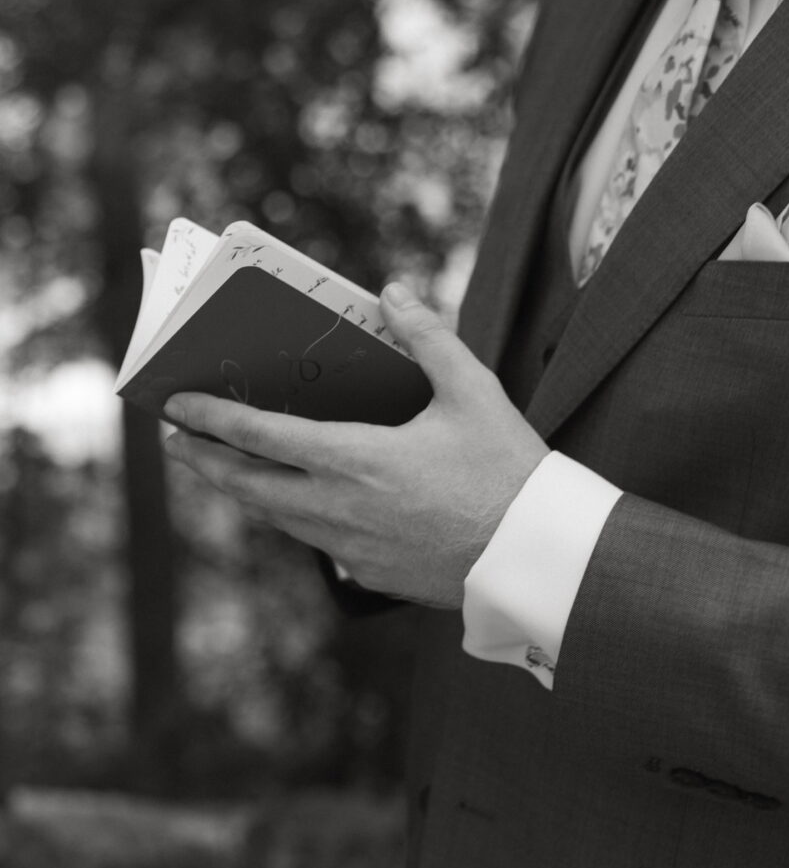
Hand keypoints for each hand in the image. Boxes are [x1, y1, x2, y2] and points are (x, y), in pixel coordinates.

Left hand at [163, 282, 548, 608]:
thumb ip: (428, 337)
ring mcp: (351, 549)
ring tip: (225, 469)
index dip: (212, 419)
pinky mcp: (369, 574)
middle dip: (204, 462)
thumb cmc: (508, 471)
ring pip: (275, 519)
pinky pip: (313, 543)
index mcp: (358, 458)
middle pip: (248, 486)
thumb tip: (392, 293)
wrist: (534, 556)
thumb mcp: (474, 392)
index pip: (261, 436)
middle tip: (178, 442)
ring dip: (242, 492)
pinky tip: (297, 505)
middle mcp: (340, 508)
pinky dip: (289, 518)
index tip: (175, 408)